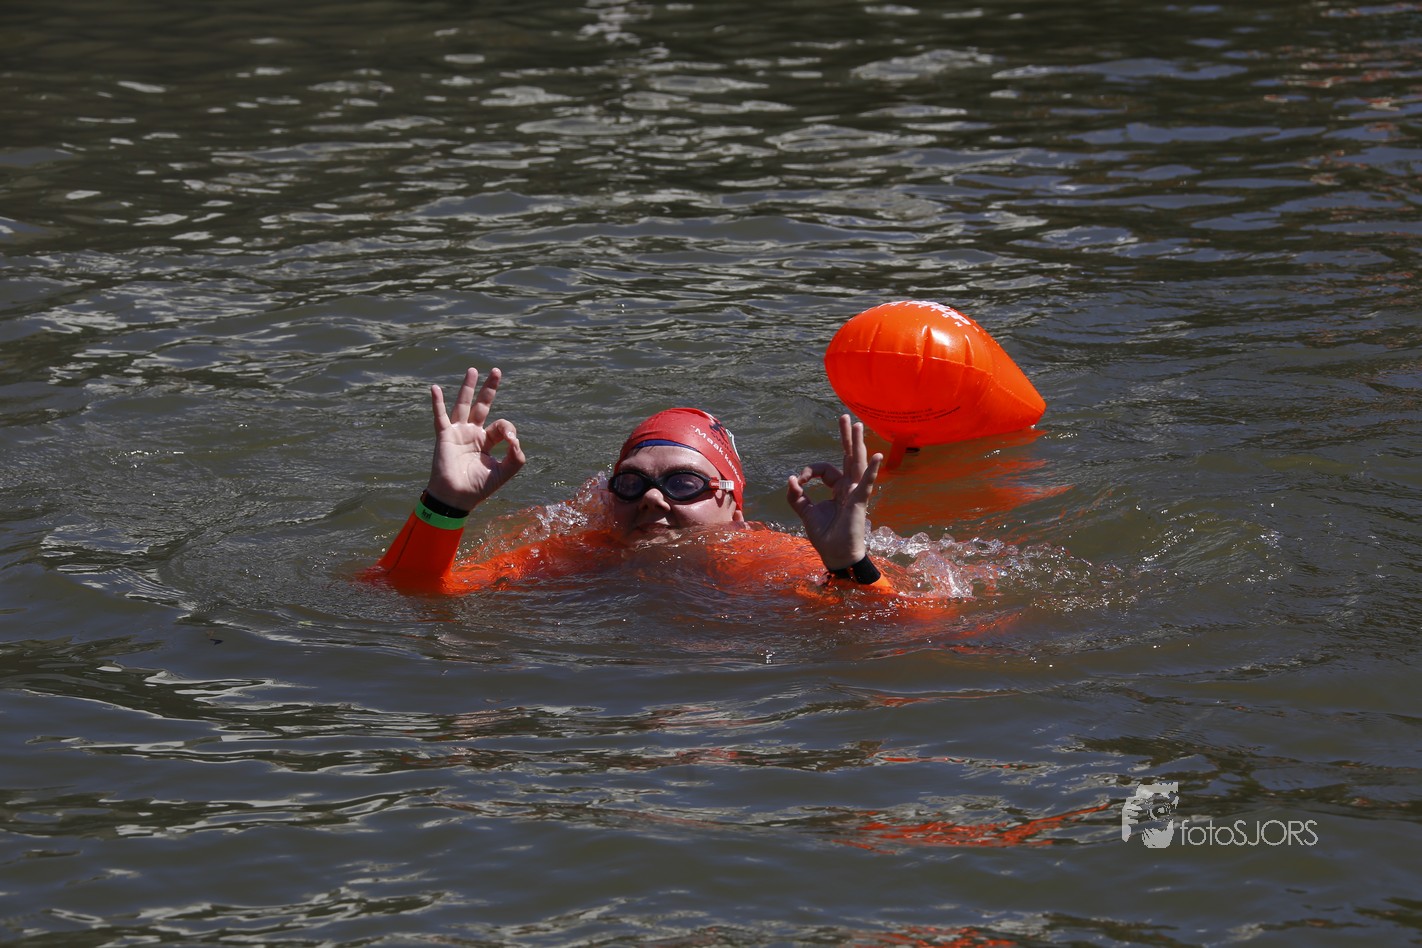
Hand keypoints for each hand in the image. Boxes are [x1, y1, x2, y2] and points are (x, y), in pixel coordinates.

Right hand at [424, 367, 525, 510]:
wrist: (456, 498)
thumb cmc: (478, 488)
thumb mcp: (504, 473)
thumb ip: (516, 458)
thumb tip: (516, 440)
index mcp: (487, 442)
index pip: (501, 425)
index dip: (509, 430)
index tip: (511, 441)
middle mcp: (472, 434)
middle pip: (482, 405)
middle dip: (489, 389)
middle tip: (496, 371)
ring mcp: (458, 433)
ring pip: (463, 405)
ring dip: (467, 387)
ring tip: (473, 370)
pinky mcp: (444, 436)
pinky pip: (440, 417)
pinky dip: (437, 402)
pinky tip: (434, 388)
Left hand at [786, 415, 882, 570]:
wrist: (836, 556)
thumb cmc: (825, 536)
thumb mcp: (806, 513)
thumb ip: (796, 496)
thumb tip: (790, 478)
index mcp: (838, 488)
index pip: (825, 469)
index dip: (808, 471)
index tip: (797, 482)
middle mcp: (849, 487)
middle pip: (847, 457)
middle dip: (845, 437)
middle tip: (844, 417)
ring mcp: (856, 493)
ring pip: (856, 463)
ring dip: (857, 444)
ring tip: (858, 426)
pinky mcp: (859, 502)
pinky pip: (866, 484)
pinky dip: (871, 470)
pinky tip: (876, 456)